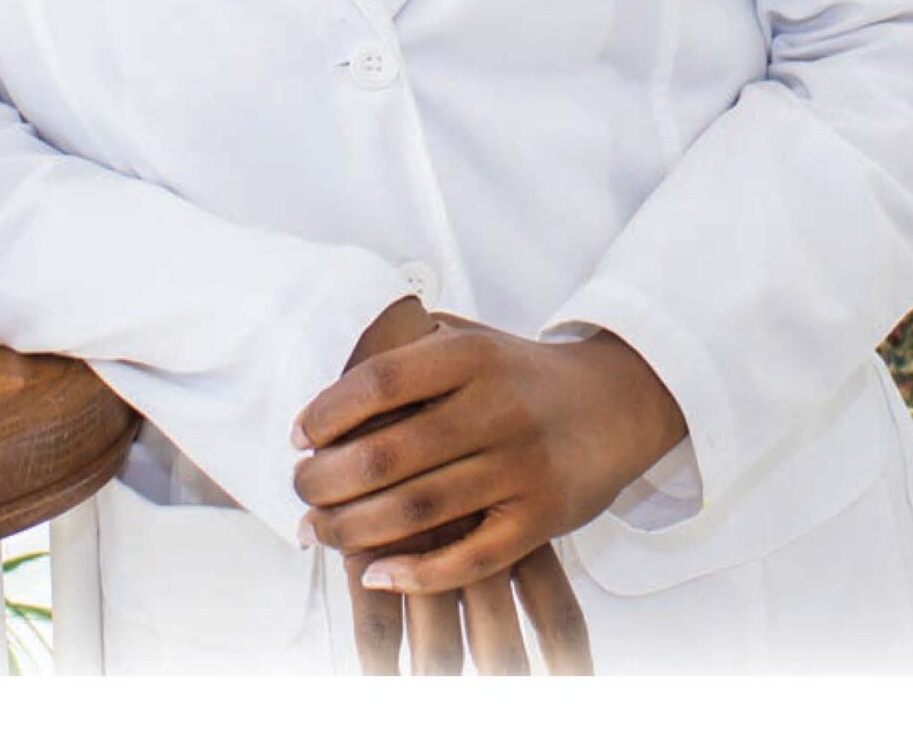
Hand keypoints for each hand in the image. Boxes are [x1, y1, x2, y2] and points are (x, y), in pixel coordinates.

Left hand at [295, 307, 689, 599]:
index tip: (297, 435)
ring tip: (319, 533)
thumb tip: (325, 373)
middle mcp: (497, 408)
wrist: (615, 402)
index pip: (380, 382)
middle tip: (300, 491)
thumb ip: (406, 346)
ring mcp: (522, 466)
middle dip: (328, 480)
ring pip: (421, 510)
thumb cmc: (517, 372)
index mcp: (470, 356)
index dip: (328, 411)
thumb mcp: (467, 337)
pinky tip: (376, 575)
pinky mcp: (543, 518)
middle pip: (390, 452)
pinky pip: (472, 558)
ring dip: (356, 529)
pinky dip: (418, 574)